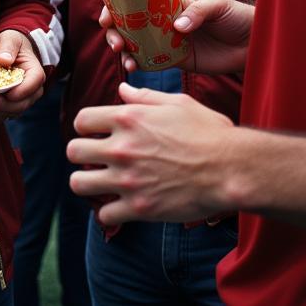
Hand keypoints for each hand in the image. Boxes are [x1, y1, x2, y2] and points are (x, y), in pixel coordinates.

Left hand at [0, 29, 44, 124]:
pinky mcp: (8, 106)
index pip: (33, 84)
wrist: (8, 51)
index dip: (21, 92)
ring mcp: (20, 100)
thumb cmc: (11, 44)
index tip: (7, 93)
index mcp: (34, 72)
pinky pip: (0, 116)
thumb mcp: (9, 39)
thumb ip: (7, 48)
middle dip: (5, 105)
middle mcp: (31, 90)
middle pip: (22, 104)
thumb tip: (4, 60)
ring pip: (10, 113)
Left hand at [66, 82, 236, 224]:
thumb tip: (123, 90)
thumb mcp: (177, 103)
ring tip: (101, 182)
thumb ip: (144, 97)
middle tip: (96, 159)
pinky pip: (104, 215)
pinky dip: (110, 212)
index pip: (81, 120)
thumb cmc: (209, 132)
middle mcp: (122, 148)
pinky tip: (121, 205)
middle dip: (81, 154)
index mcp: (128, 118)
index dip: (86, 127)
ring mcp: (128, 179)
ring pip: (79, 183)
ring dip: (87, 183)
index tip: (97, 133)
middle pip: (73, 151)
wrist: (232, 169)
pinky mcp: (139, 208)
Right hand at [100, 0, 253, 74]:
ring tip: (124, 57)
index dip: (117, 4)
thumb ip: (198, 12)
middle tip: (116, 41)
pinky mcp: (175, 59)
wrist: (255, 44)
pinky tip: (133, 68)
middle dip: (115, 30)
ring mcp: (167, 39)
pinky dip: (138, 64)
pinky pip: (150, 61)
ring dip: (123, 48)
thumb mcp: (219, 5)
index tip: (107, 15)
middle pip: (130, 22)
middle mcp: (163, 18)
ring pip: (136, 42)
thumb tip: (177, 26)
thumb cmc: (237, 17)